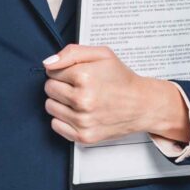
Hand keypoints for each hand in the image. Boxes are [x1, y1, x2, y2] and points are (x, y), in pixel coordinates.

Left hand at [43, 44, 188, 145]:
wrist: (142, 105)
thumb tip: (48, 63)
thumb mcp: (102, 54)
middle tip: (79, 87)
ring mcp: (82, 120)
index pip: (51, 71)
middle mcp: (82, 100)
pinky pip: (55, 125)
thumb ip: (72, 52)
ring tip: (79, 100)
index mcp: (85, 76)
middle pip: (49, 89)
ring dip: (60, 102)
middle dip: (61, 85)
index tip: (77, 75)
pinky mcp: (83, 136)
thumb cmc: (122, 80)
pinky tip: (78, 113)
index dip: (63, 71)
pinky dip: (63, 119)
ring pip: (50, 107)